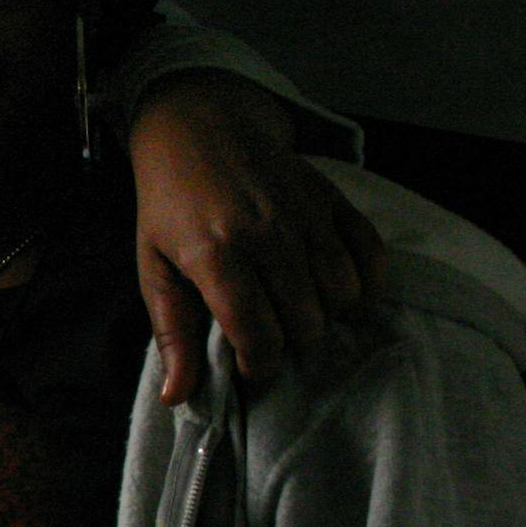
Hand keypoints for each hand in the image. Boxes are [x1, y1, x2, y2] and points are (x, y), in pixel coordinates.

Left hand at [128, 70, 385, 404]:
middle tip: (272, 337)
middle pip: (305, 323)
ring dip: (326, 318)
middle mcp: (266, 234)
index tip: (251, 367)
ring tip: (298, 314)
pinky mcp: (332, 199)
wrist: (199, 129)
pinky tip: (340, 292)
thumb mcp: (154, 267)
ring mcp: (305, 214)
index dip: (259, 366)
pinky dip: (366, 284)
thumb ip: (171, 334)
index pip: (259, 335)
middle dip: (291, 345)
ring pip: (343, 296)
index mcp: (216, 255)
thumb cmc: (171, 205)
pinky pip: (372, 256)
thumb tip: (178, 398)